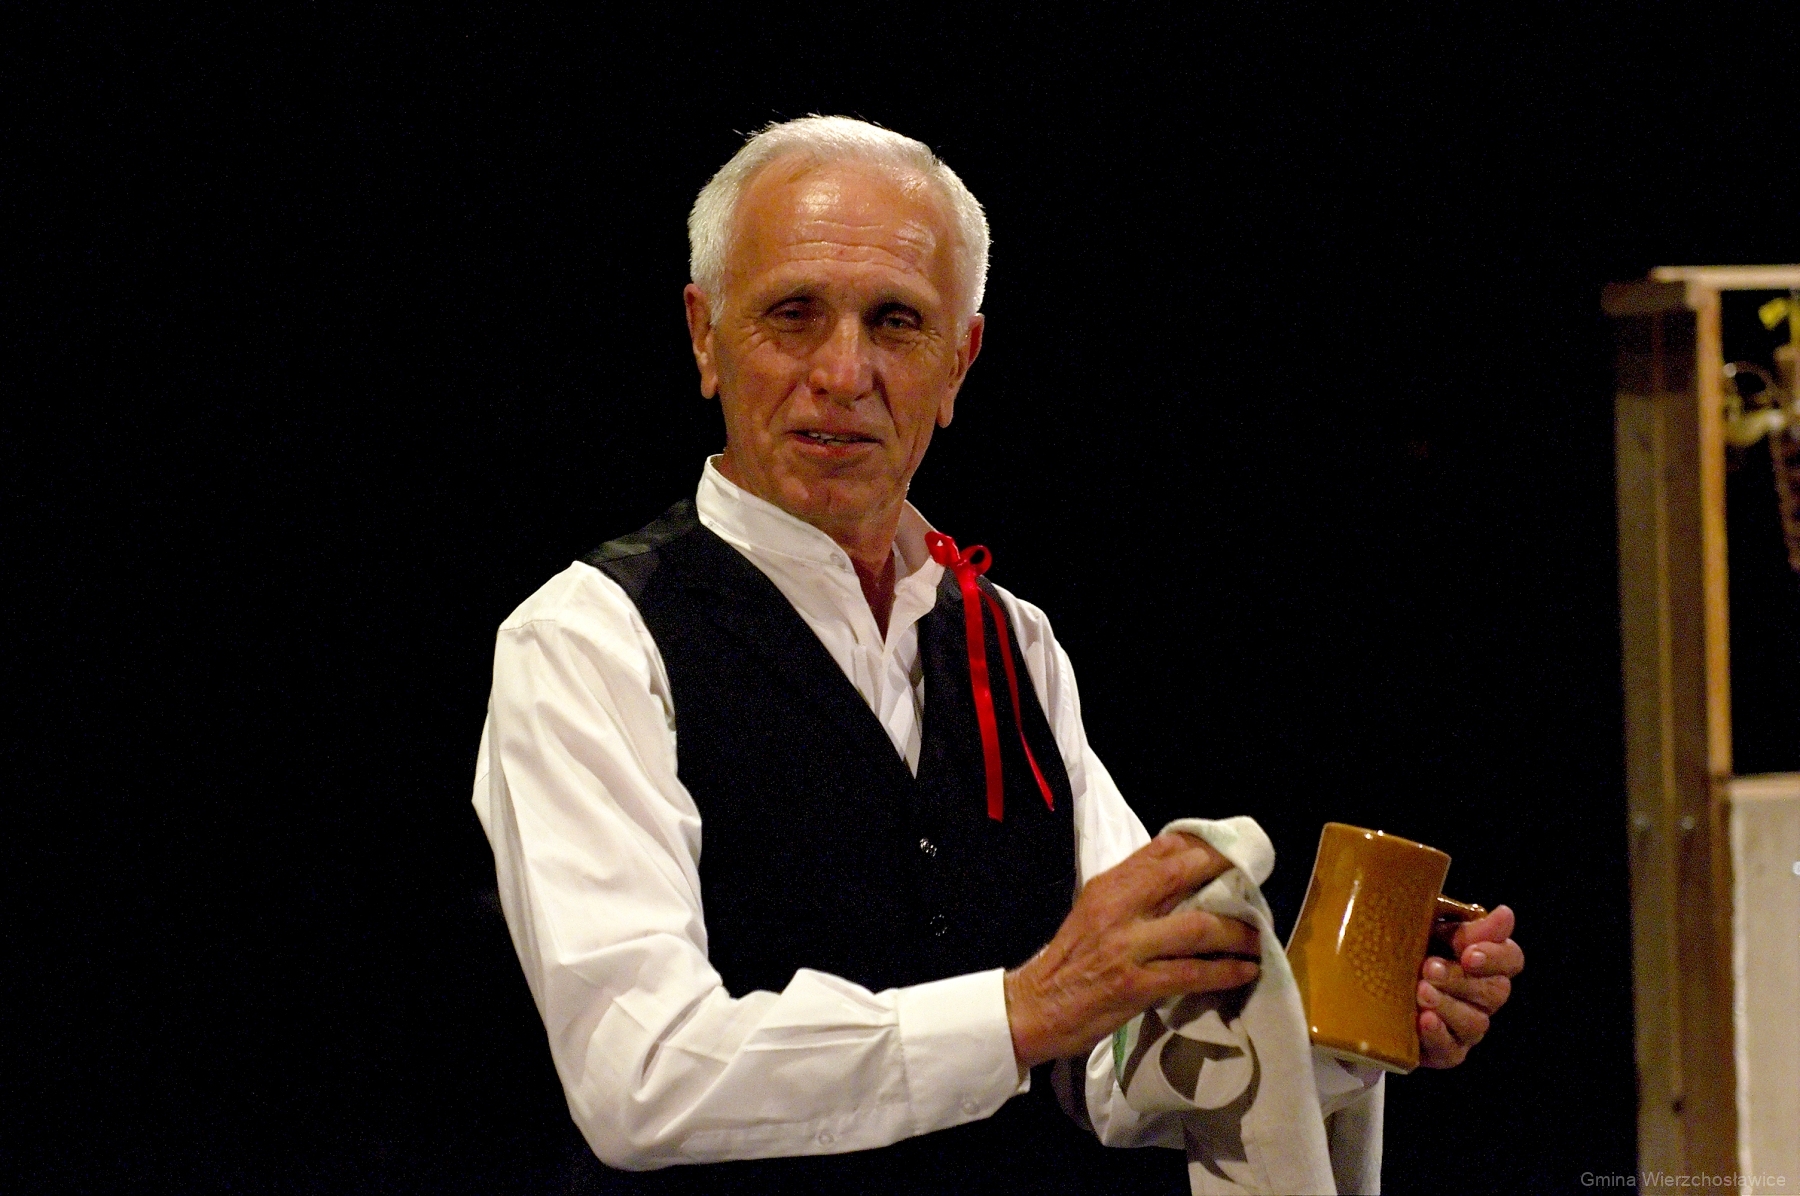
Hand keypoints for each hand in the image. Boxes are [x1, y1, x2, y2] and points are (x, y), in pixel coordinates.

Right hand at [1004, 833, 1261, 1072]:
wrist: (1036, 1007)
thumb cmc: (1070, 961)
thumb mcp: (1094, 913)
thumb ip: (1131, 894)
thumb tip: (1180, 878)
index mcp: (1107, 886)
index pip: (1159, 849)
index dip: (1200, 845)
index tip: (1231, 849)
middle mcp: (1118, 908)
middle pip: (1182, 875)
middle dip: (1225, 874)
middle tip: (1255, 882)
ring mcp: (1127, 946)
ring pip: (1198, 927)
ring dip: (1237, 932)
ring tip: (1257, 937)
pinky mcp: (1136, 984)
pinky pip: (1193, 973)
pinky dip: (1226, 971)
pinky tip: (1245, 972)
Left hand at [1417, 904, 1522, 1067]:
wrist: (1366, 979)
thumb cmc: (1404, 944)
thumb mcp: (1429, 924)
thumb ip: (1467, 925)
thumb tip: (1505, 915)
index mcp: (1484, 960)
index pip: (1510, 958)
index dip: (1494, 957)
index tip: (1468, 953)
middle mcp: (1483, 995)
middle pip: (1494, 992)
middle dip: (1460, 979)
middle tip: (1429, 968)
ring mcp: (1467, 1025)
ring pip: (1475, 1022)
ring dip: (1447, 1006)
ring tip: (1420, 992)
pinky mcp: (1446, 1051)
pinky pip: (1451, 1050)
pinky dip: (1437, 1035)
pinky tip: (1422, 1020)